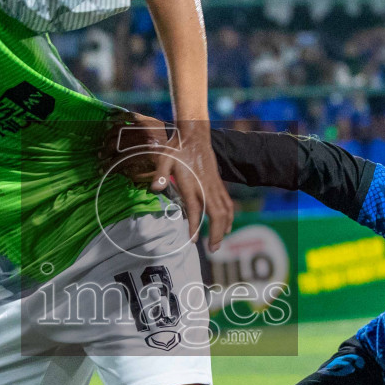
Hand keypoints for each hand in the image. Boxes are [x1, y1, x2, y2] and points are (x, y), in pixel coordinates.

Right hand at [102, 112, 169, 185]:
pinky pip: (129, 116)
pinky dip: (118, 117)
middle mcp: (141, 139)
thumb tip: (124, 173)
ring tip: (104, 142)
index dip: (109, 166)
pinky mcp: (146, 119)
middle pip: (116, 144)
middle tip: (101, 157)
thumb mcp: (158, 171)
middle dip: (105, 152)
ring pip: (118, 129)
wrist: (187, 141)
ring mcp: (143, 127)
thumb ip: (140, 175)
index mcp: (144, 153)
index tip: (102, 171)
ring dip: (108, 137)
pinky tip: (111, 121)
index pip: (120, 160)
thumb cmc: (173, 159)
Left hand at [104, 112, 234, 249]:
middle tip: (212, 249)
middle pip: (216, 215)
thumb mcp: (163, 158)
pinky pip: (228, 203)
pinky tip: (226, 224)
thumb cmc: (176, 148)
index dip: (195, 227)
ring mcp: (214, 186)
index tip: (194, 241)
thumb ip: (160, 173)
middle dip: (217, 234)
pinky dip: (229, 216)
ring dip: (225, 228)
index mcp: (192, 184)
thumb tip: (155, 188)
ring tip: (219, 242)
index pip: (196, 210)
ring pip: (225, 210)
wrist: (194, 135)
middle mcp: (206, 187)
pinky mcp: (218, 183)